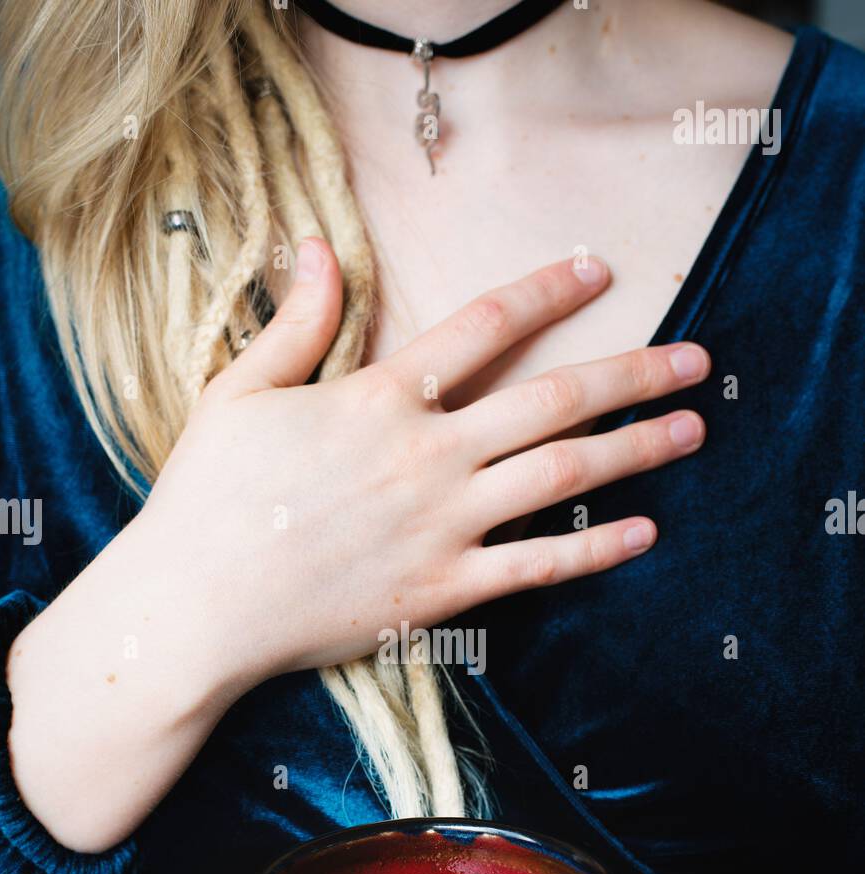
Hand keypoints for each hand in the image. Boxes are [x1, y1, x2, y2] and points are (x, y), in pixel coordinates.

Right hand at [7, 238, 708, 851]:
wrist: (197, 605)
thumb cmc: (208, 498)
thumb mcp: (242, 391)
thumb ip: (298, 321)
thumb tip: (320, 245)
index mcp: (380, 396)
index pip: (484, 325)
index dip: (547, 290)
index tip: (599, 270)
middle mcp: (428, 453)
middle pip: (554, 398)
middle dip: (633, 373)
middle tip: (698, 361)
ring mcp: (442, 525)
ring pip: (563, 476)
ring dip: (636, 450)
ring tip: (693, 431)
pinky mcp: (442, 591)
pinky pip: (536, 567)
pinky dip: (594, 550)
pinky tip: (644, 534)